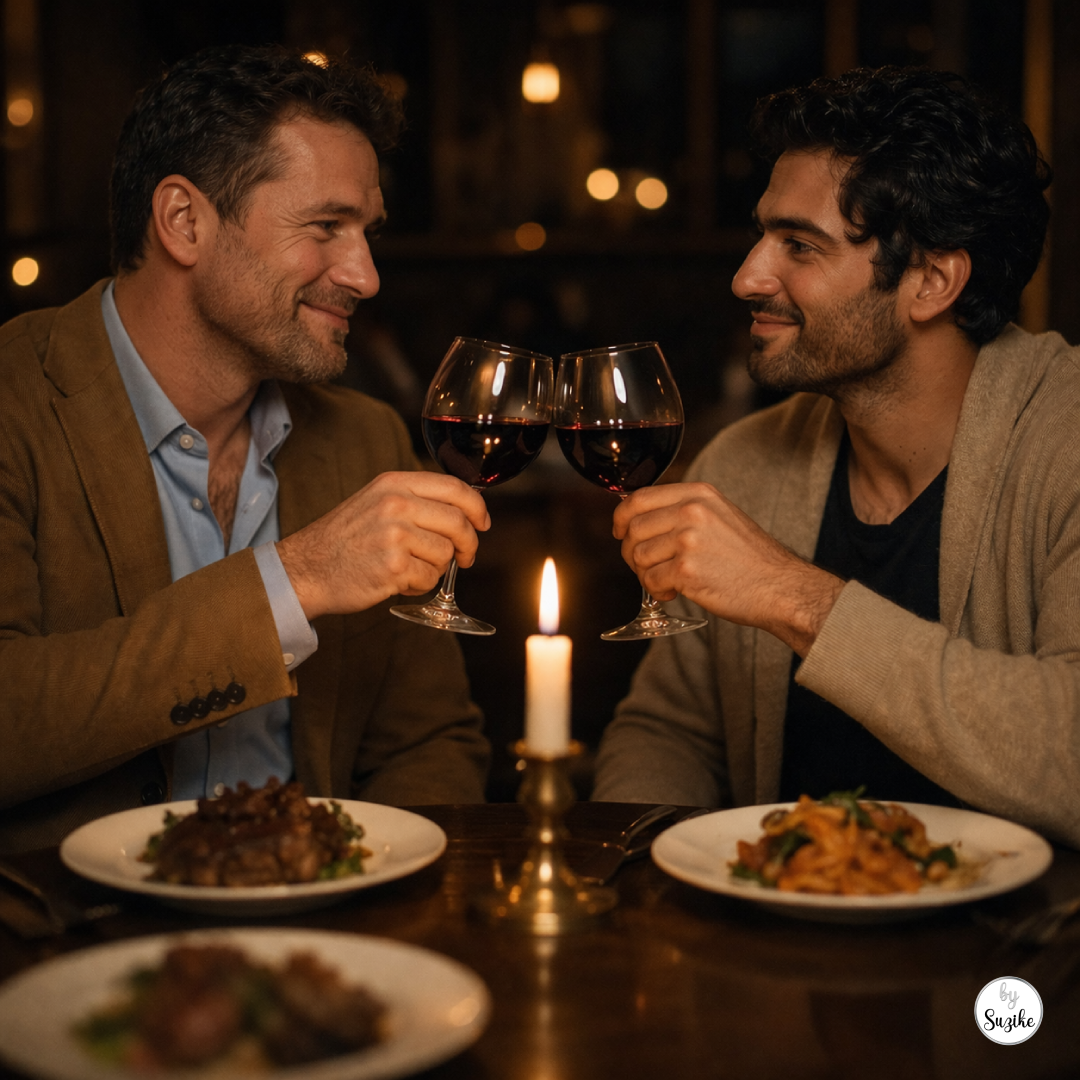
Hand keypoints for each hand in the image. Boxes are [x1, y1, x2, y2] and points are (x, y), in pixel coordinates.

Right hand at [277, 471, 489, 619]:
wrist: (307, 568)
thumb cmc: (345, 539)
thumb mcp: (376, 501)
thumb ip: (416, 500)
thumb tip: (464, 512)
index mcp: (394, 484)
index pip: (454, 488)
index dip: (477, 508)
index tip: (483, 523)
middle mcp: (396, 504)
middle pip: (458, 523)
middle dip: (468, 545)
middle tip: (465, 558)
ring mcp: (394, 535)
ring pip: (445, 554)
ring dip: (434, 568)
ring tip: (408, 567)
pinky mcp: (393, 566)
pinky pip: (429, 579)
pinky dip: (419, 585)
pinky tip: (397, 580)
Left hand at [612, 482, 844, 655]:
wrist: (780, 587)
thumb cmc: (749, 558)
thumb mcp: (719, 516)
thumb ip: (683, 511)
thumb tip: (637, 518)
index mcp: (698, 494)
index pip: (639, 498)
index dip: (621, 517)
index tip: (620, 532)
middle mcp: (692, 511)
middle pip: (633, 528)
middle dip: (631, 552)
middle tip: (646, 567)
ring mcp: (689, 539)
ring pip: (638, 556)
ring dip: (646, 574)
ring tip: (668, 581)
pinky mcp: (687, 569)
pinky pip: (650, 581)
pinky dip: (657, 591)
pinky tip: (675, 592)